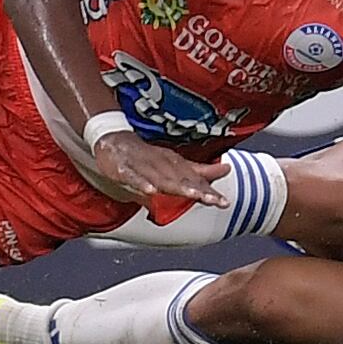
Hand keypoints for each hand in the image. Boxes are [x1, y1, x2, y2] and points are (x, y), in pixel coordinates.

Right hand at [92, 134, 228, 205]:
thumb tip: (226, 170)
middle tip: (211, 199)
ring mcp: (144, 167)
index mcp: (176, 166)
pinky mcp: (124, 169)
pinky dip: (141, 183)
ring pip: (161, 179)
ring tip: (190, 194)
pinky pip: (133, 177)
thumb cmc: (149, 157)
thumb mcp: (177, 164)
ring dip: (175, 186)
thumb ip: (201, 172)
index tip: (224, 202)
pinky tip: (150, 191)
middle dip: (197, 189)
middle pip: (182, 180)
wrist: (116, 140)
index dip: (209, 192)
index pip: (195, 181)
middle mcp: (163, 166)